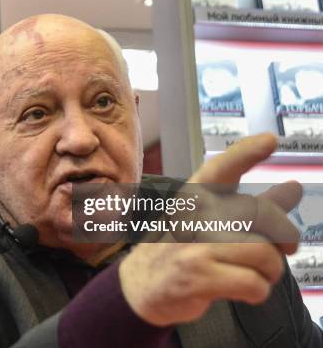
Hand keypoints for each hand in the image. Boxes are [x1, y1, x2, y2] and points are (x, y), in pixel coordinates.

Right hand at [119, 133, 301, 325]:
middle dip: (286, 237)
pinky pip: (254, 284)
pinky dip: (257, 291)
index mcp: (194, 197)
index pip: (220, 168)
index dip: (246, 152)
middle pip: (263, 215)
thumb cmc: (177, 252)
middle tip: (285, 249)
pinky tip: (244, 290)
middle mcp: (193, 215)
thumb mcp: (206, 223)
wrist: (139, 287)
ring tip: (256, 275)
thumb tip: (293, 188)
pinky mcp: (199, 276)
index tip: (270, 140)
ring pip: (264, 254)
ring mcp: (194, 244)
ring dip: (270, 272)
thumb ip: (251, 207)